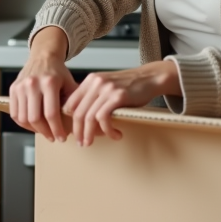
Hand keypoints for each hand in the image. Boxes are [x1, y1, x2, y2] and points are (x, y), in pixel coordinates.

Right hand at [8, 26, 77, 142]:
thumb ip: (74, 102)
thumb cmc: (59, 73)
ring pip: (23, 118)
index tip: (62, 138)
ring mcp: (20, 86)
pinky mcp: (13, 89)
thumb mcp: (70, 84)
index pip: (51, 113)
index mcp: (49, 82)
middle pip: (35, 118)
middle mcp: (32, 84)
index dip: (57, 129)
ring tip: (44, 132)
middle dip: (46, 132)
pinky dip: (23, 124)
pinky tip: (33, 125)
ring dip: (34, 129)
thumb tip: (79, 124)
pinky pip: (15, 113)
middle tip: (53, 137)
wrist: (43, 56)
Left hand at [63, 61, 180, 145]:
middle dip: (78, 131)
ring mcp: (106, 89)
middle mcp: (96, 83)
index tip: (75, 132)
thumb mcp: (107, 86)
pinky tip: (115, 134)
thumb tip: (81, 118)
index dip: (70, 120)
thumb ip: (94, 97)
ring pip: (89, 117)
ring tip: (92, 142)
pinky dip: (107, 130)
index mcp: (90, 80)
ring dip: (90, 134)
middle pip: (78, 112)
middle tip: (82, 143)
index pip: (71, 103)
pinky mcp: (118, 96)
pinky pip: (104, 118)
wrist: (150, 78)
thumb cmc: (129, 86)